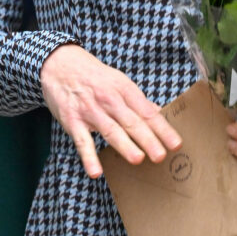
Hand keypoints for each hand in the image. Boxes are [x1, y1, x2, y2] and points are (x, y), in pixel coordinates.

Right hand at [40, 44, 182, 178]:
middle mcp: (109, 99)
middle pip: (131, 121)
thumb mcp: (118, 81)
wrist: (60, 64)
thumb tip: (157, 113)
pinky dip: (88, 157)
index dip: (162, 128)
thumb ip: (136, 100)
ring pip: (110, 130)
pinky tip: (96, 171)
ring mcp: (90, 110)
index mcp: (124, 89)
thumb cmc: (94, 76)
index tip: (175, 143)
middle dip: (147, 139)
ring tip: (138, 159)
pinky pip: (82, 141)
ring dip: (124, 145)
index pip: (147, 111)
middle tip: (161, 156)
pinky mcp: (73, 121)